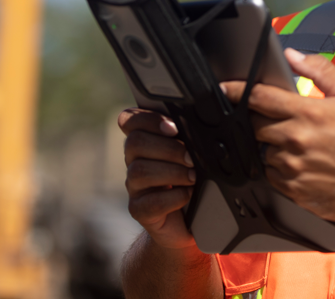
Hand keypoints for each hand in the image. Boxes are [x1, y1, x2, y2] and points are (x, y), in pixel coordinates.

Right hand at [118, 108, 196, 248]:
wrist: (195, 217)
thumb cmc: (197, 176)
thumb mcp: (195, 150)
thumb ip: (192, 133)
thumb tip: (204, 118)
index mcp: (146, 139)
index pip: (129, 119)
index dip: (147, 119)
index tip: (174, 127)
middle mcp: (134, 160)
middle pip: (135, 142)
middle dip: (169, 148)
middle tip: (192, 158)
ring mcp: (134, 186)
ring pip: (139, 171)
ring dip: (172, 172)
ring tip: (193, 177)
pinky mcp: (139, 210)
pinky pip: (149, 202)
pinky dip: (173, 198)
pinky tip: (187, 195)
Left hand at [224, 49, 334, 221]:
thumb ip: (319, 70)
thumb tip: (293, 55)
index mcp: (306, 113)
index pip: (259, 97)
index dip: (235, 90)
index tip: (223, 87)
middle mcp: (294, 140)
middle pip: (254, 125)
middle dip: (259, 120)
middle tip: (277, 120)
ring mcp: (291, 167)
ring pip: (262, 151)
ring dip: (270, 145)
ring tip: (296, 144)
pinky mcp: (292, 190)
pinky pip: (270, 175)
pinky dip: (278, 167)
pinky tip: (299, 162)